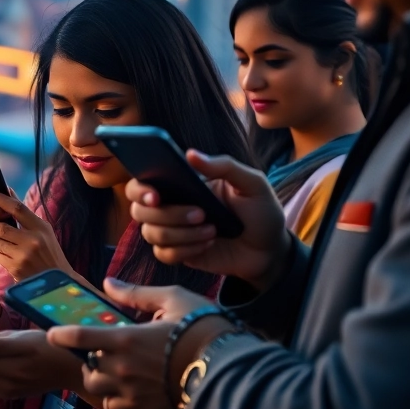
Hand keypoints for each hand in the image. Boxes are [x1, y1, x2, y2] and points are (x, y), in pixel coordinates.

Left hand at [0, 190, 72, 282]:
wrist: (57, 283)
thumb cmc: (49, 253)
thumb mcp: (43, 232)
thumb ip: (25, 214)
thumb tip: (8, 190)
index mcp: (41, 227)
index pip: (18, 208)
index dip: (0, 199)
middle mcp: (34, 240)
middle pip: (1, 227)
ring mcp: (24, 255)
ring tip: (3, 246)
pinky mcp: (16, 268)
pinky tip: (7, 258)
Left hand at [46, 279, 220, 408]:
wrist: (232, 371)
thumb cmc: (203, 329)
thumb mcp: (172, 299)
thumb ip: (135, 293)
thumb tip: (108, 283)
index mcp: (125, 340)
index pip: (78, 337)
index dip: (61, 334)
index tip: (52, 333)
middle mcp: (123, 370)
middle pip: (89, 370)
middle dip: (92, 363)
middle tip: (105, 357)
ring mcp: (133, 396)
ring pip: (102, 394)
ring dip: (106, 385)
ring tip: (122, 376)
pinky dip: (123, 404)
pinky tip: (136, 394)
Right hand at [128, 150, 288, 288]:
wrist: (270, 248)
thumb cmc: (259, 211)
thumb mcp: (251, 183)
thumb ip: (224, 165)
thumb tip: (190, 154)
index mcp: (179, 184)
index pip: (142, 182)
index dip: (140, 189)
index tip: (155, 196)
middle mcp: (170, 206)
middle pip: (139, 210)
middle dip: (167, 214)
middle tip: (200, 214)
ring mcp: (173, 231)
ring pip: (150, 233)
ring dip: (181, 234)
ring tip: (212, 231)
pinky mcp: (179, 253)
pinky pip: (164, 254)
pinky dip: (184, 250)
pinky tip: (207, 244)